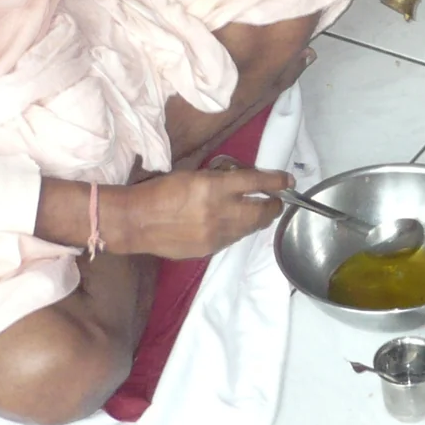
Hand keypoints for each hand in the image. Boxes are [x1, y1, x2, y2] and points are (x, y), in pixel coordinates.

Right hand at [106, 166, 289, 258]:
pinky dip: (237, 230)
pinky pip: (232, 239)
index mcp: (214, 187)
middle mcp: (219, 211)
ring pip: (249, 228)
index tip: (288, 181)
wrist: (136, 221)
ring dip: (257, 219)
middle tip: (275, 200)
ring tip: (257, 212)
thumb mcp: (193, 175)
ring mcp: (215, 234)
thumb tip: (244, 183)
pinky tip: (233, 225)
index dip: (276, 181)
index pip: (255, 181)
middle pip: (261, 211)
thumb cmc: (162, 191)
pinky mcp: (209, 249)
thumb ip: (221, 180)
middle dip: (272, 206)